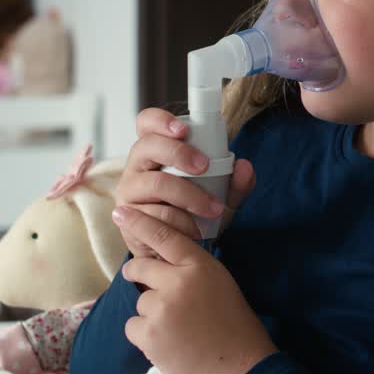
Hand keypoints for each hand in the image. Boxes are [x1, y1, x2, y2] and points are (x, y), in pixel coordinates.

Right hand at [114, 107, 254, 258]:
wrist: (178, 252)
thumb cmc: (196, 213)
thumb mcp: (222, 197)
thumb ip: (236, 183)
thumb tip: (244, 167)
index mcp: (156, 151)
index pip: (146, 123)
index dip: (160, 120)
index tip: (183, 129)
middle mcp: (138, 166)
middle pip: (147, 146)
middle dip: (178, 153)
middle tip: (204, 166)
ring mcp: (129, 190)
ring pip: (154, 183)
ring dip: (188, 195)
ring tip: (213, 208)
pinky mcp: (128, 217)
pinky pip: (154, 214)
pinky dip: (180, 221)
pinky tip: (194, 229)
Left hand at [116, 207, 277, 373]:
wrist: (238, 369)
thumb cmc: (235, 328)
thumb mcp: (221, 285)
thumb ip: (193, 271)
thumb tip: (164, 266)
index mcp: (200, 266)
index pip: (164, 235)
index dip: (139, 222)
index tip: (120, 212)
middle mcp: (178, 281)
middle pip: (140, 266)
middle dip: (137, 274)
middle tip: (146, 285)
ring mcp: (161, 307)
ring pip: (140, 300)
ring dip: (150, 314)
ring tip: (177, 330)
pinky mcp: (149, 333)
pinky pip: (132, 326)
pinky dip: (144, 336)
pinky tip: (168, 344)